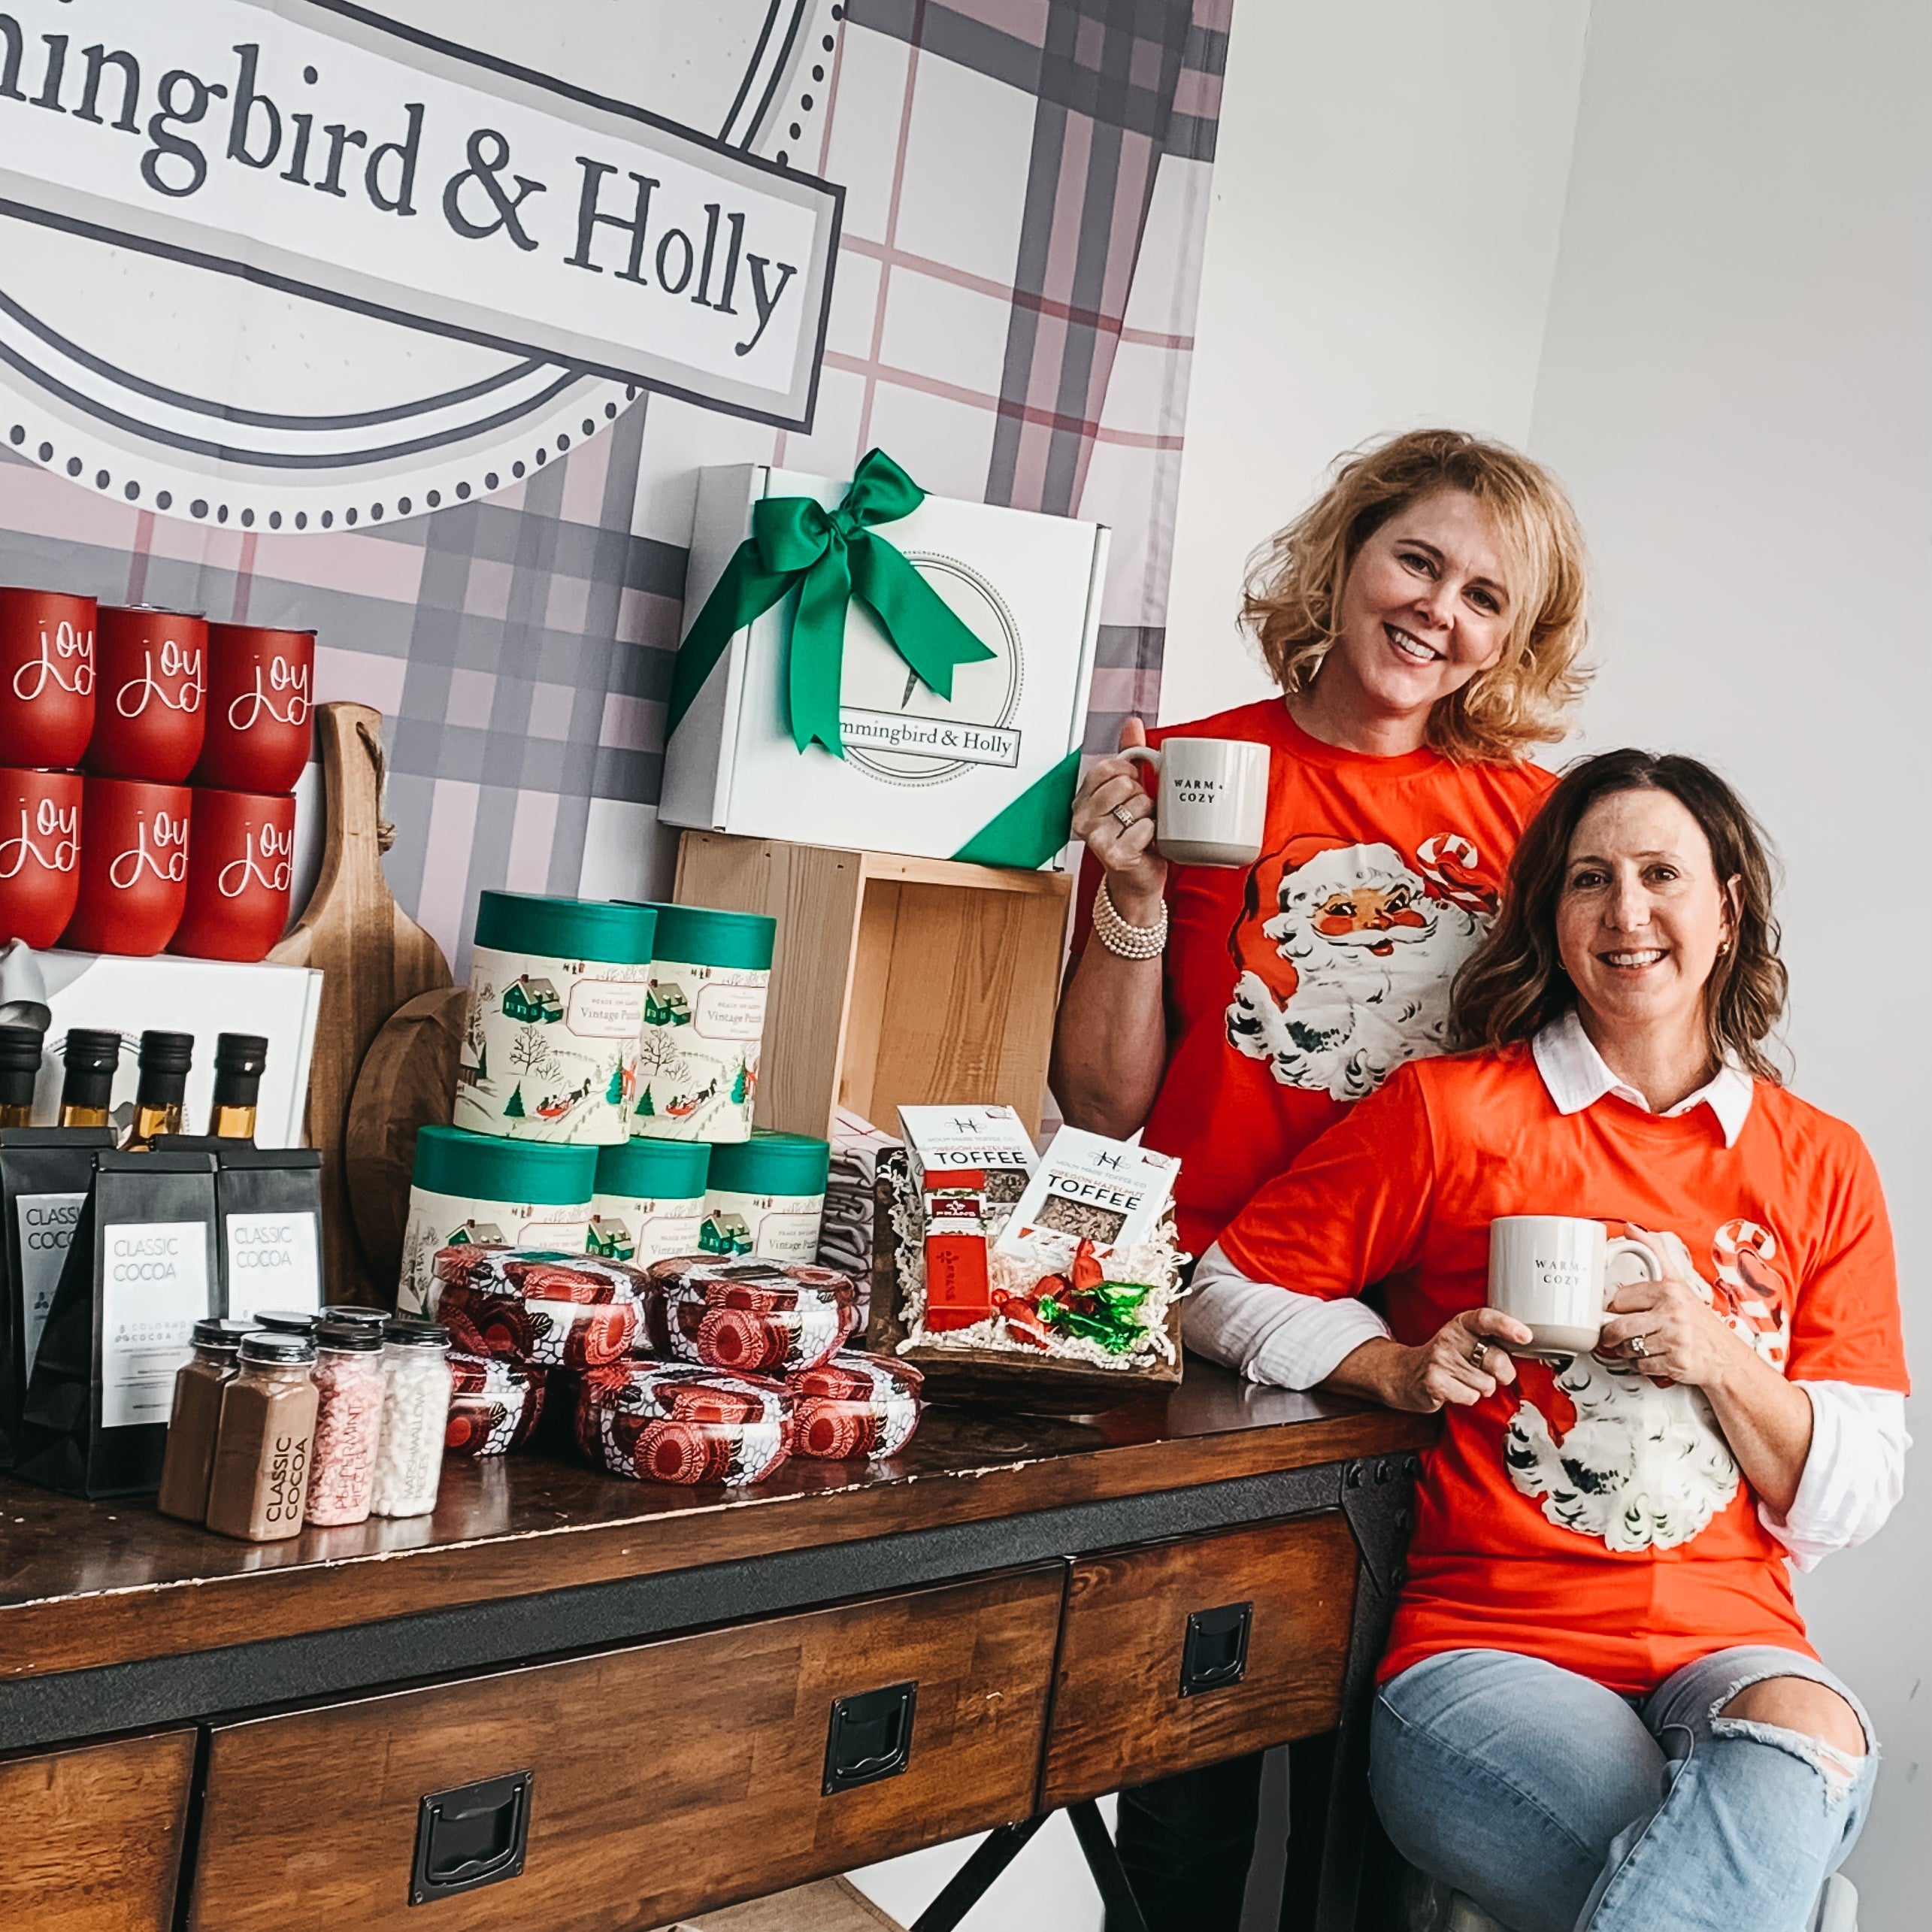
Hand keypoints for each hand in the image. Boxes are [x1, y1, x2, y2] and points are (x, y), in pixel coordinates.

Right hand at [1070, 717, 1165, 918]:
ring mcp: (1095, 837)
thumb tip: (1132, 723)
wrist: (1137, 880)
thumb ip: (1131, 756)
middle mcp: (1082, 818)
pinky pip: (1145, 827)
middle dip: (1142, 797)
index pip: (1107, 767)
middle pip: (1124, 784)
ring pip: (1137, 805)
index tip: (1132, 788)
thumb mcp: (1131, 791)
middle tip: (1139, 815)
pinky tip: (1146, 844)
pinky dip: (1154, 834)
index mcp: (1083, 799)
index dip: (1129, 774)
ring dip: (1150, 816)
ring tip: (1143, 829)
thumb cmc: (1134, 836)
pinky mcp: (1113, 854)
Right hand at [1369, 1308, 1534, 1413]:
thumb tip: (1524, 1349)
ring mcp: (1440, 1360)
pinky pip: (1470, 1397)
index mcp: (1461, 1324)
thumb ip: (1490, 1341)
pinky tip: (1454, 1389)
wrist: (1404, 1373)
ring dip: (1480, 1387)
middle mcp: (1449, 1338)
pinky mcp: (1434, 1382)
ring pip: (1486, 1384)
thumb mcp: (1464, 1340)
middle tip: (1492, 1373)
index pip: (1485, 1319)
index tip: (1525, 1336)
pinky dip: (1467, 1397)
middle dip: (1503, 1373)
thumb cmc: (1445, 1358)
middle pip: (1496, 1361)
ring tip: (1464, 1380)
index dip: (1507, 1326)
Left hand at [1597, 1232, 1755, 1390]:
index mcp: (1670, 1290)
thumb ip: (1655, 1254)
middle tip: (1614, 1334)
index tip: (1618, 1311)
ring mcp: (1676, 1339)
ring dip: (1625, 1350)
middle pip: (1619, 1326)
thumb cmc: (1699, 1321)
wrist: (1726, 1357)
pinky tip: (1653, 1357)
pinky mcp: (1676, 1362)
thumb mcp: (1678, 1282)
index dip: (1616, 1308)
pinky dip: (1641, 1365)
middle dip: (1612, 1334)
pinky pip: (1640, 1365)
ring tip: (1637, 1344)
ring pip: (1627, 1347)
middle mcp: (1674, 1313)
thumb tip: (1631, 1228)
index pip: (1620, 1299)